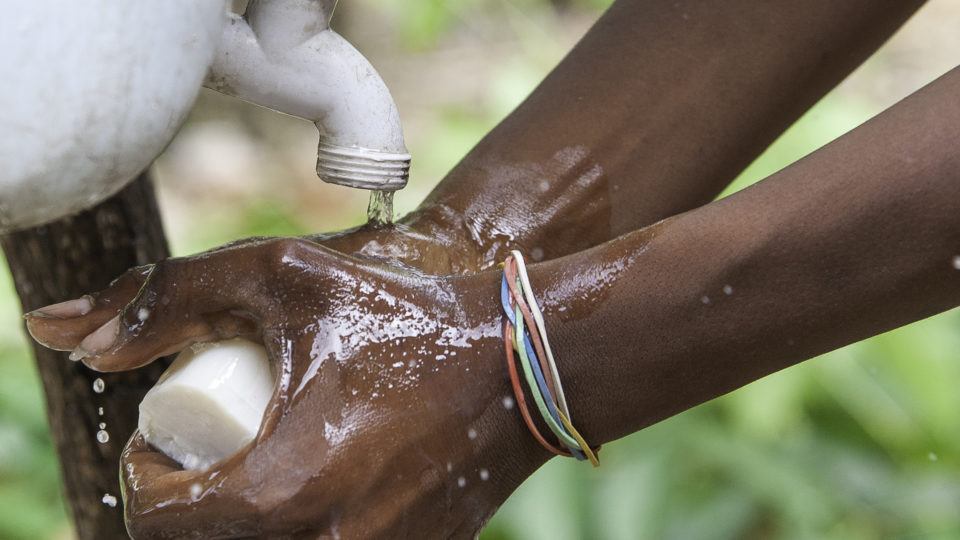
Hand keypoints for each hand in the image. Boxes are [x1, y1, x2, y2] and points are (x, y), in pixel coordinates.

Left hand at [26, 237, 542, 537]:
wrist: (520, 360)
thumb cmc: (405, 314)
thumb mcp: (284, 280)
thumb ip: (168, 295)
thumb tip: (69, 335)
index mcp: (281, 488)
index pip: (152, 516)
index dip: (143, 469)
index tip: (169, 437)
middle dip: (188, 502)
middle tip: (211, 451)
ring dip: (239, 520)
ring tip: (261, 467)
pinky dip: (299, 529)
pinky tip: (321, 483)